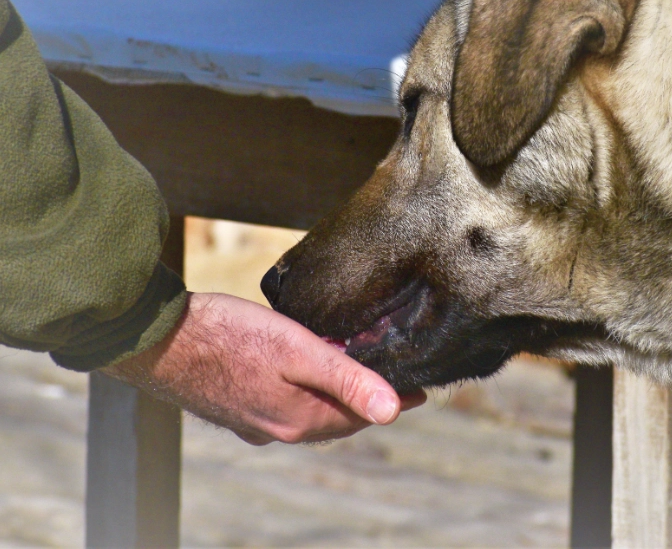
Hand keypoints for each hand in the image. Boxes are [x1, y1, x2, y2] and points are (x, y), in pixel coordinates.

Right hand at [103, 292, 425, 444]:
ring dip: (335, 398)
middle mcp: (277, 428)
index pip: (362, 416)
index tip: (421, 391)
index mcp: (298, 419)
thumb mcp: (297, 350)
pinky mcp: (233, 405)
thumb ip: (345, 379)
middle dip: (367, 402)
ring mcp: (252, 420)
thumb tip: (393, 411)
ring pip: (310, 413)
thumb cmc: (228, 337)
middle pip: (337, 418)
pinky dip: (306, 393)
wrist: (156, 339)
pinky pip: (284, 405)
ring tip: (356, 375)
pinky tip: (303, 375)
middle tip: (394, 382)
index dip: (394, 401)